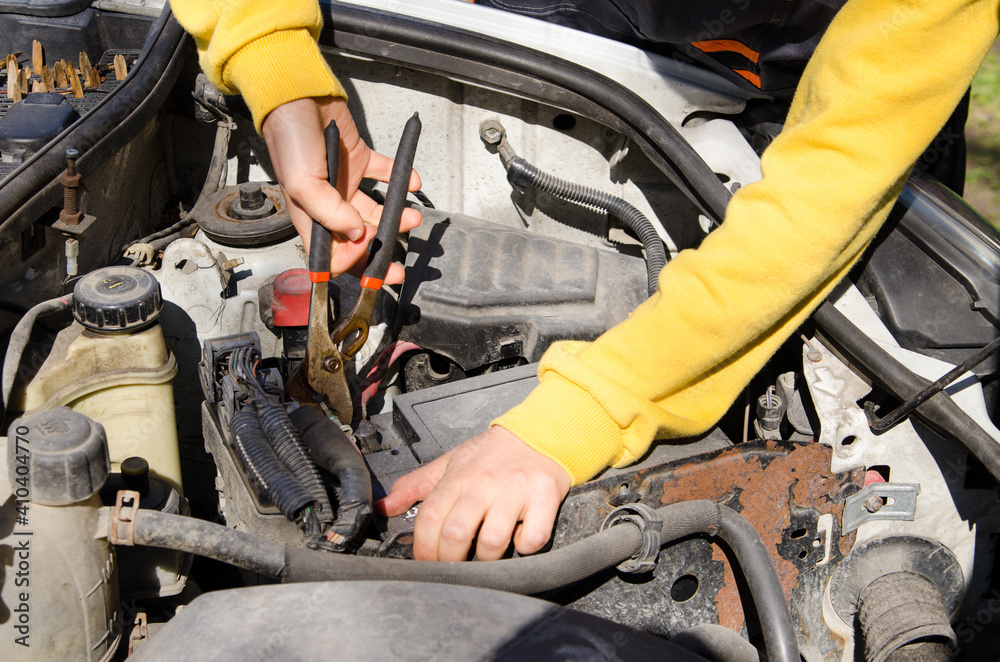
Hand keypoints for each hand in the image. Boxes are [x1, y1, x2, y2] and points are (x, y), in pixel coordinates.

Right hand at [261, 96, 421, 283]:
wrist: (299, 96)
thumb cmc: (291, 140)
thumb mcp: (302, 184)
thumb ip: (330, 213)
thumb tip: (357, 234)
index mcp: (311, 216)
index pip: (333, 253)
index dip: (351, 260)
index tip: (368, 251)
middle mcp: (330, 205)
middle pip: (358, 239)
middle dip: (379, 254)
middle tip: (398, 267)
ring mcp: (347, 183)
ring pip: (377, 210)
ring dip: (396, 216)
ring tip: (412, 216)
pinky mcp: (360, 161)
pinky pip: (385, 175)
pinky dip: (401, 179)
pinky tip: (412, 182)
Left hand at [378, 426, 571, 560]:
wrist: (540, 432)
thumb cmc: (493, 453)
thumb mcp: (450, 462)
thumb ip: (415, 485)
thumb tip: (385, 507)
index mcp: (458, 478)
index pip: (429, 519)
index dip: (422, 548)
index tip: (426, 561)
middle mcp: (484, 484)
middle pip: (456, 535)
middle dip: (449, 561)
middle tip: (454, 565)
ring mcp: (515, 491)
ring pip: (492, 543)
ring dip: (486, 558)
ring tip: (486, 553)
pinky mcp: (545, 498)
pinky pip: (532, 538)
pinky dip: (524, 546)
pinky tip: (519, 537)